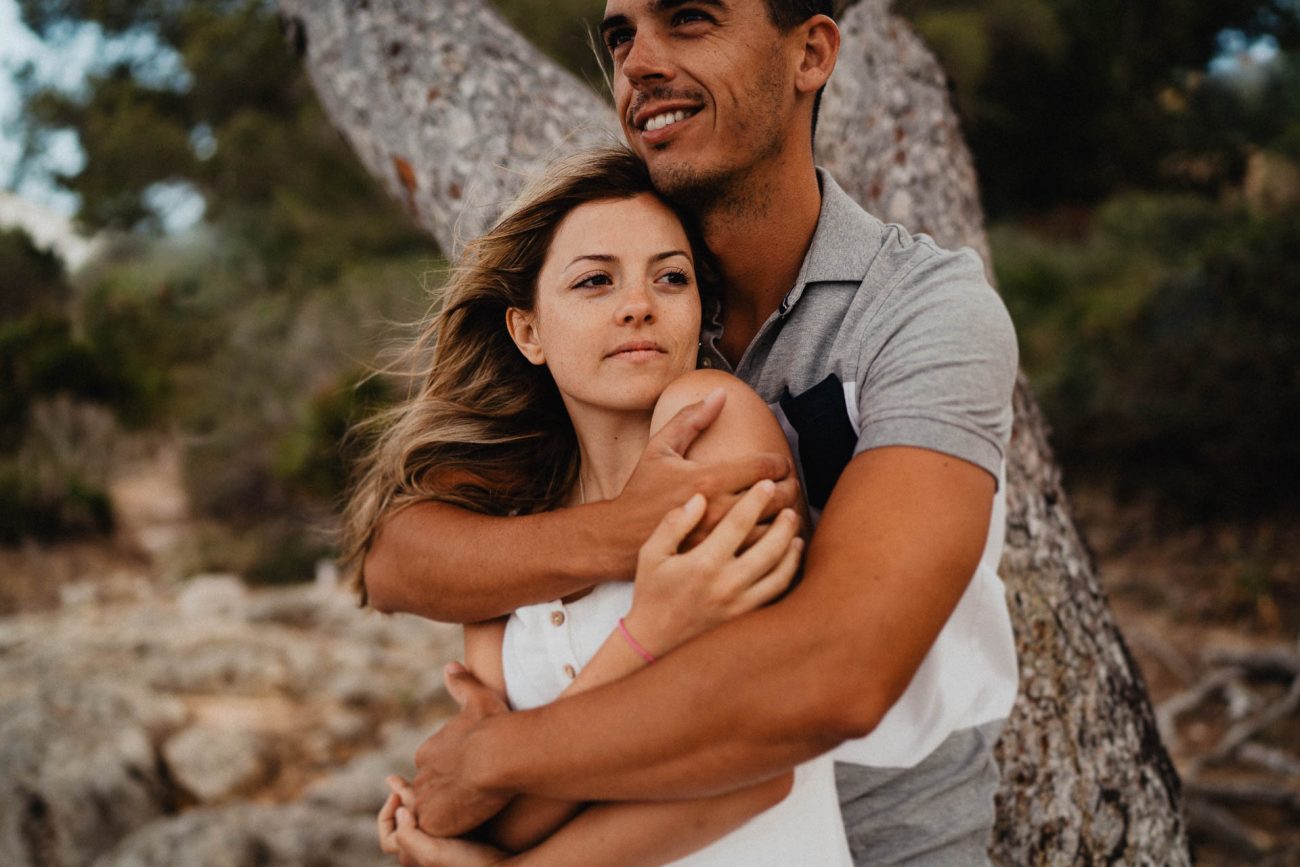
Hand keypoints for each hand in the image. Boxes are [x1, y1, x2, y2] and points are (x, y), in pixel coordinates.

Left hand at [379, 776, 507, 866]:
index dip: (386, 814)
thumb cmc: (465, 862)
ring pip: (424, 817)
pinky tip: (445, 787)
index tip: (397, 796)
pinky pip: (442, 816)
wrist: (503, 866)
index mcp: (413, 858)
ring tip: (418, 777)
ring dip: (418, 796)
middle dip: (401, 798)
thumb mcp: (430, 852)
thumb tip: (399, 811)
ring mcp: (444, 845)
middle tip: (399, 777)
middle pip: (405, 824)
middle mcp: (426, 853)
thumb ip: (407, 834)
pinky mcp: (462, 837)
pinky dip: (437, 801)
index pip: (387, 838)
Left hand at [412, 663, 511, 837]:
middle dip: (446, 794)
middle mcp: (423, 776)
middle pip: (430, 791)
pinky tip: (468, 823)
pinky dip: (448, 828)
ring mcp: (426, 801)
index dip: (451, 771)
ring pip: (431, 812)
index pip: (434, 767)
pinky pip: (435, 831)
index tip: (469, 772)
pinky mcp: (432, 823)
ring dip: (446, 812)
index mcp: (430, 752)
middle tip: (468, 796)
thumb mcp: (478, 699)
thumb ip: (463, 684)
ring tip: (468, 811)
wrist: (497, 756)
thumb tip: (450, 666)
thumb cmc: (492, 727)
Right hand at [615, 390, 796, 560]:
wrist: (620, 538)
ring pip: (776, 528)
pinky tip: (774, 536)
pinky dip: (776, 544)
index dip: (780, 463)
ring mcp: (721, 539)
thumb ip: (691, 419)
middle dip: (789, 487)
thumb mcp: (660, 449)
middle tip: (788, 484)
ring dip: (787, 516)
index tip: (780, 464)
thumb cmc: (642, 491)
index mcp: (708, 478)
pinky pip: (763, 554)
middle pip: (777, 496)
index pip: (764, 467)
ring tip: (785, 509)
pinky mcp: (720, 561)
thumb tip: (721, 393)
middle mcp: (719, 509)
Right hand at [626, 480, 802, 655]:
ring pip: (781, 574)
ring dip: (792, 550)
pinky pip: (777, 595)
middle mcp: (726, 585)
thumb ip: (673, 524)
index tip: (767, 485)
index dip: (756, 500)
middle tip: (789, 508)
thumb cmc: (652, 593)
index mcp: (703, 563)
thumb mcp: (651, 554)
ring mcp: (740, 605)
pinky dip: (788, 576)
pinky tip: (790, 562)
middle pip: (770, 547)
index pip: (739, 523)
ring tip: (796, 534)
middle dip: (784, 524)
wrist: (653, 642)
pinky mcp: (746, 620)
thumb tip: (700, 499)